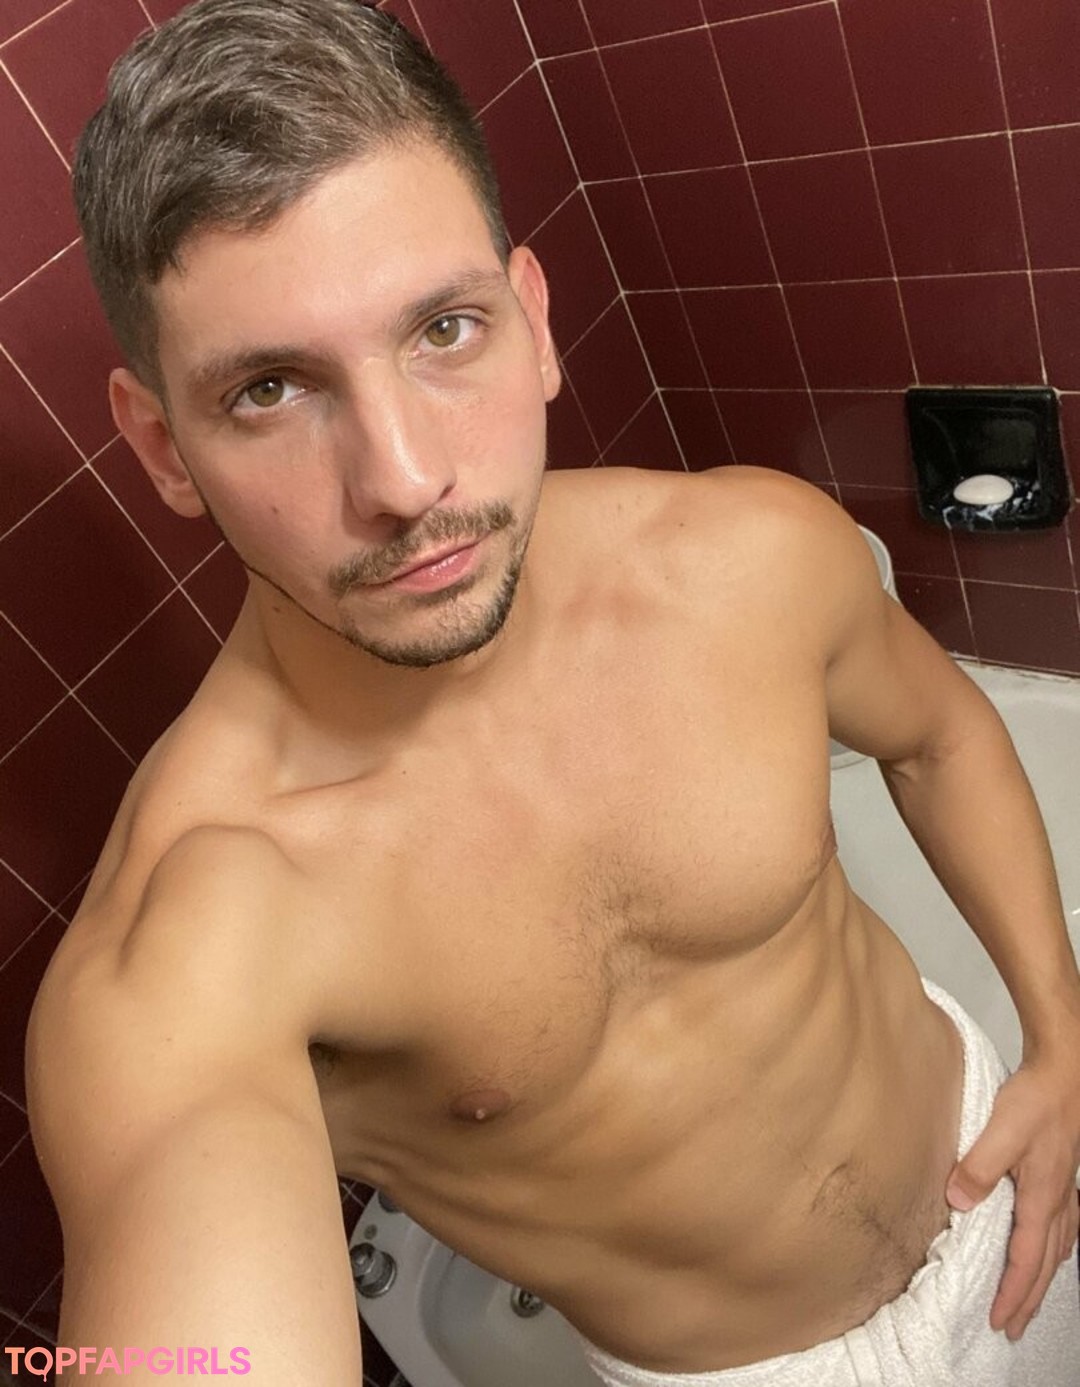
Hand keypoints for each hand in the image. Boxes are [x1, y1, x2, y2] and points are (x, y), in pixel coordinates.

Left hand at [945, 1057, 1079, 1340]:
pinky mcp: (1063, 1176)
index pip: (1027, 1260)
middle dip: (1028, 1298)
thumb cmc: (1036, 1099)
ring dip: (1042, 1278)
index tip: (999, 1320)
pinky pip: (1064, 1228)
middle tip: (1013, 1327)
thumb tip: (958, 1203)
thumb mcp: (1001, 1131)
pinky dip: (1054, 1250)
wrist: (1063, 1071)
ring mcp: (1066, 1190)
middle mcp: (1059, 1202)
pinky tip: (1050, 1248)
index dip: (1013, 1293)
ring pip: (1058, 1249)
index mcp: (1044, 1199)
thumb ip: (979, 1169)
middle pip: (1046, 1264)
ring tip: (1028, 1299)